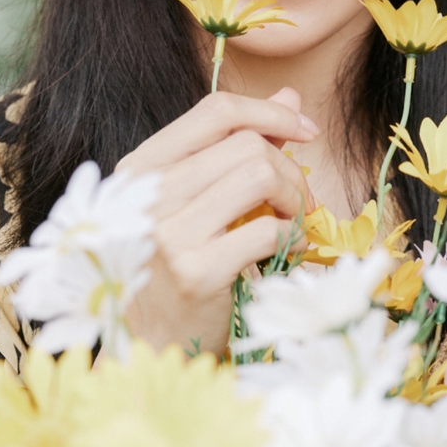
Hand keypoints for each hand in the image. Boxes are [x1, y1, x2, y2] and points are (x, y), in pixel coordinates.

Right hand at [115, 88, 316, 353]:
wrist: (148, 347)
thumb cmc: (169, 270)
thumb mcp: (189, 203)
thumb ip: (233, 148)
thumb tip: (288, 99)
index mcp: (140, 169)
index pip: (214, 112)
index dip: (270, 113)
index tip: (305, 132)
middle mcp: (147, 195)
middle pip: (247, 144)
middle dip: (290, 168)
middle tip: (298, 199)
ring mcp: (167, 233)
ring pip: (260, 175)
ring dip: (294, 198)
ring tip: (291, 220)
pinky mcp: (195, 272)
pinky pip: (268, 229)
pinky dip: (292, 237)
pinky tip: (287, 251)